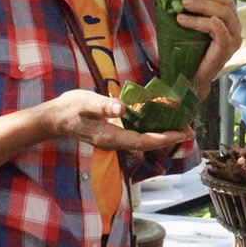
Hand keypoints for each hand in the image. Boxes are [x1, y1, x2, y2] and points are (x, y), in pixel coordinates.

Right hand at [42, 89, 185, 151]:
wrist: (55, 118)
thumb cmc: (69, 109)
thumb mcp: (85, 103)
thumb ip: (103, 106)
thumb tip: (123, 108)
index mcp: (111, 137)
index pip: (143, 141)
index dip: (163, 138)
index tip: (181, 133)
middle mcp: (116, 141)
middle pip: (148, 143)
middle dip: (169, 138)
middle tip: (190, 130)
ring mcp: (116, 137)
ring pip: (144, 139)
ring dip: (162, 133)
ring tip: (181, 126)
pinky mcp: (115, 131)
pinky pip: (137, 132)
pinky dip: (151, 128)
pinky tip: (160, 120)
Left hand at [178, 0, 242, 98]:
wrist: (194, 77)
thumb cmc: (195, 52)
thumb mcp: (198, 28)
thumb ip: (198, 13)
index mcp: (230, 22)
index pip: (226, 0)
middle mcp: (235, 29)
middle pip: (226, 6)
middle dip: (204, 0)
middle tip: (185, 1)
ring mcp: (233, 40)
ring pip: (224, 15)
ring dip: (202, 9)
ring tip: (183, 12)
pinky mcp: (226, 49)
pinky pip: (223, 33)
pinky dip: (214, 24)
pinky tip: (201, 21)